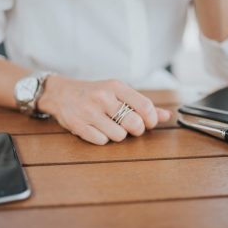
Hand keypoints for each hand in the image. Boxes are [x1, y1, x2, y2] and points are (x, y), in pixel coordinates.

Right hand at [38, 76, 171, 144]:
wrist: (60, 93)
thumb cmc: (94, 93)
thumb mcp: (118, 92)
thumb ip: (142, 105)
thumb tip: (167, 116)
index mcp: (116, 86)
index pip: (145, 105)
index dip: (151, 119)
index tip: (148, 123)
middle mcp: (102, 97)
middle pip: (134, 124)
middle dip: (136, 130)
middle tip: (130, 127)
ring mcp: (89, 111)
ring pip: (119, 135)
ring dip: (118, 135)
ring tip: (110, 126)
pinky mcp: (78, 125)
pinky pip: (102, 141)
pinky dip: (103, 139)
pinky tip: (97, 130)